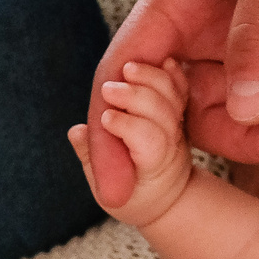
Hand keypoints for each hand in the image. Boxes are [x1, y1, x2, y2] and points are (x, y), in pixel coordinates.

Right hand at [69, 58, 196, 227]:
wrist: (168, 195)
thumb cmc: (131, 197)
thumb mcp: (106, 191)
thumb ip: (91, 160)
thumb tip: (78, 132)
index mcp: (153, 166)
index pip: (147, 141)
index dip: (128, 127)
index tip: (106, 118)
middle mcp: (171, 143)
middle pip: (160, 114)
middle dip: (135, 97)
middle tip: (111, 88)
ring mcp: (177, 126)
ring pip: (172, 98)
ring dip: (151, 78)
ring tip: (128, 67)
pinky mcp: (179, 112)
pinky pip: (180, 88)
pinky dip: (171, 73)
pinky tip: (163, 61)